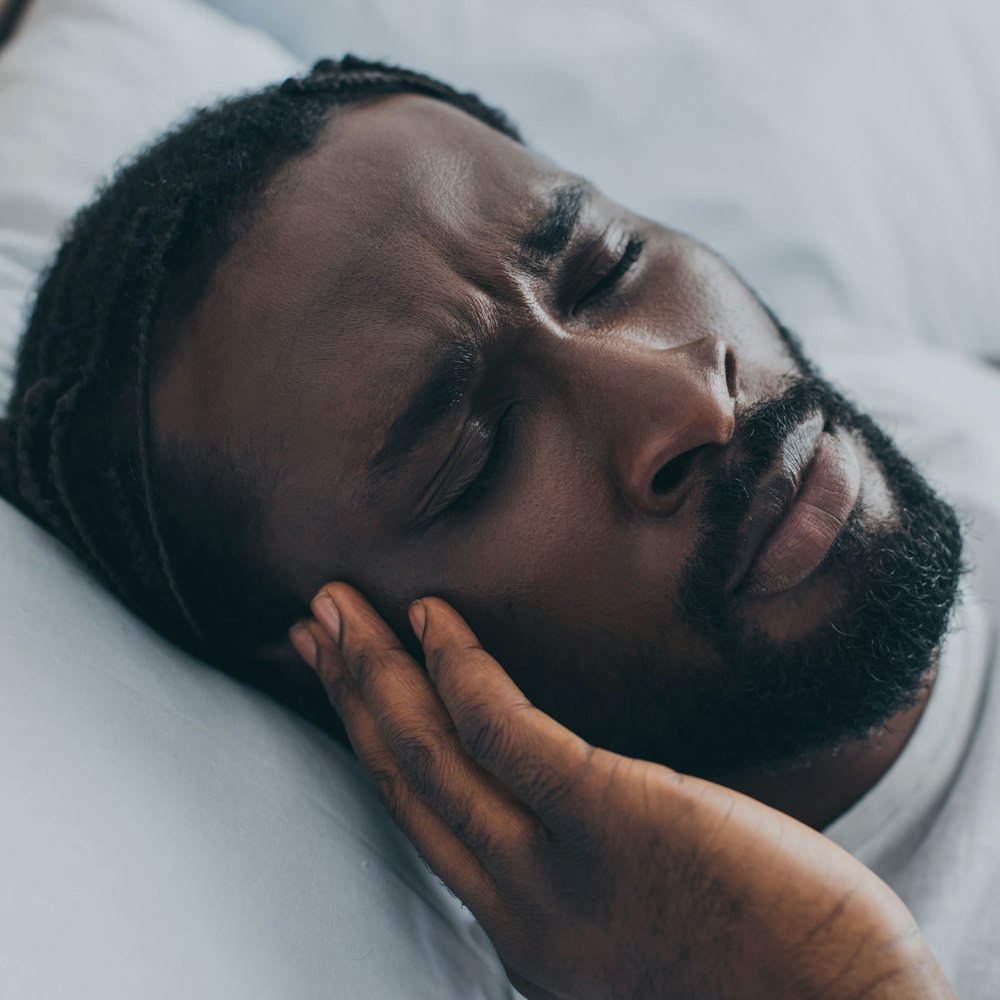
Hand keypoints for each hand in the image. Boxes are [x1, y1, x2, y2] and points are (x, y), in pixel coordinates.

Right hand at [290, 584, 954, 999]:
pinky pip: (506, 734)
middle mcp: (516, 909)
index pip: (423, 824)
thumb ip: (584, 877)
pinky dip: (461, 671)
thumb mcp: (640, 931)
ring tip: (341, 606)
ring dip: (376, 673)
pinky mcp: (609, 821)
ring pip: (430, 758)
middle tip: (314, 624)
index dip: (373, 746)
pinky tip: (438, 619)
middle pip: (403, 784)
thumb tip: (566, 809)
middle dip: (349, 695)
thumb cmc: (768, 968)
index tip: (346, 686)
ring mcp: (554, 869)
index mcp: (524, 929)